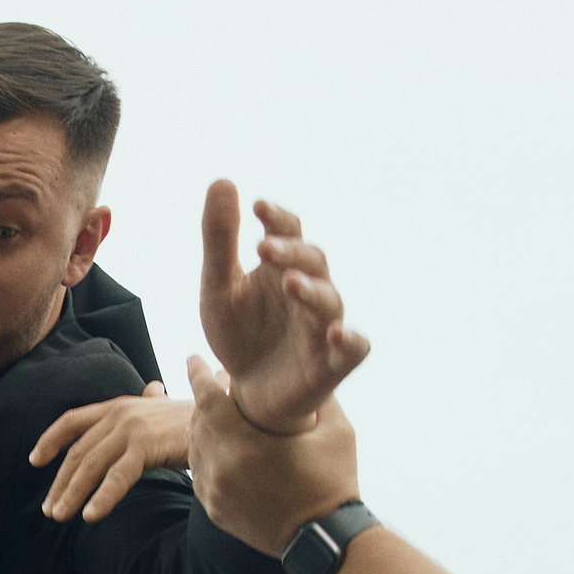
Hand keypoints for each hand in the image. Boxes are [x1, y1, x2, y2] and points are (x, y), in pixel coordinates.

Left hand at [30, 382, 190, 523]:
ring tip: (59, 516)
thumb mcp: (168, 407)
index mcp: (119, 405)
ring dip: (72, 494)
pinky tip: (90, 516)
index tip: (35, 460)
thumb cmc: (200, 416)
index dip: (51, 439)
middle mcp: (120, 413)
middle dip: (60, 482)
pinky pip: (117, 477)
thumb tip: (153, 388)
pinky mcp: (146, 446)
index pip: (73, 420)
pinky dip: (101, 497)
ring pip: (91, 466)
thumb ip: (152, 402)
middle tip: (49, 510)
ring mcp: (131, 428)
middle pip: (78, 451)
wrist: (227, 416)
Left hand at [185, 358, 361, 558]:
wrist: (324, 538)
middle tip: (218, 386)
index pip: (206, 400)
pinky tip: (220, 447)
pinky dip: (205, 456)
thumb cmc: (334, 481)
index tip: (194, 359)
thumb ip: (319, 395)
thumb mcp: (337, 430)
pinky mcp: (214, 510)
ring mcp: (214, 492)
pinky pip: (198, 474)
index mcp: (246, 446)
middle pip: (196, 422)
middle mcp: (222, 469)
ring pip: (194, 448)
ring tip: (220, 415)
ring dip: (203, 428)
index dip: (198, 375)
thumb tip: (311, 366)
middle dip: (205, 401)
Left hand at [199, 183, 367, 435]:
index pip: (289, 231)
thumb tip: (221, 179)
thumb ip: (220, 239)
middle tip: (263, 248)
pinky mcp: (332, 363)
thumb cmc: (239, 335)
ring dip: (312, 290)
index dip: (277, 219)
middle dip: (291, 253)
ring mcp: (323, 326)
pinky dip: (350, 340)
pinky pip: (354, 348)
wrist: (247, 394)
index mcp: (282, 267)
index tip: (257, 207)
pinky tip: (336, 334)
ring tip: (289, 284)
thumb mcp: (218, 288)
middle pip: (313, 261)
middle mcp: (309, 291)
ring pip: (330, 301)